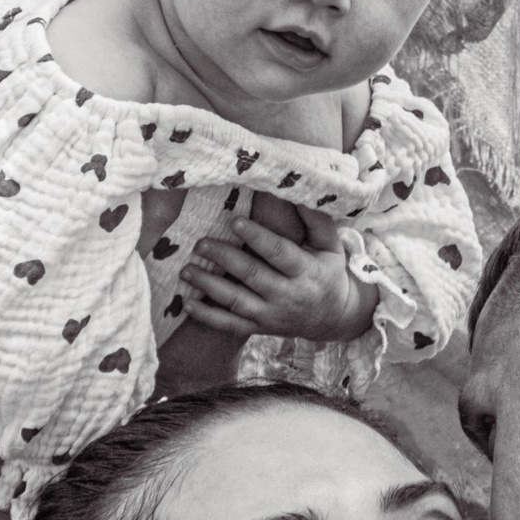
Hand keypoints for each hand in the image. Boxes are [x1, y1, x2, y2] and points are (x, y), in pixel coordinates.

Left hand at [180, 204, 379, 346]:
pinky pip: (230, 325)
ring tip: (186, 269)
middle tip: (200, 243)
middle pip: (252, 276)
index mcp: (307, 272)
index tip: (234, 221)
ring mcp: (272, 315)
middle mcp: (288, 295)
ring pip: (236, 302)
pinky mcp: (259, 328)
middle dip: (224, 258)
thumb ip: (316, 220)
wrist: (333, 318)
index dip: (256, 237)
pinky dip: (208, 317)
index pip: (279, 253)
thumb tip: (295, 191)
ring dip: (209, 285)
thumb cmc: (328, 273)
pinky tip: (187, 303)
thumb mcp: (331, 246)